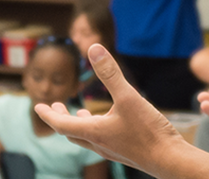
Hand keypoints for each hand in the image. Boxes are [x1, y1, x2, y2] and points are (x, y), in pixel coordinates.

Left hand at [35, 44, 184, 170]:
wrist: (170, 160)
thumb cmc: (149, 131)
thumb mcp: (128, 97)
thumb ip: (110, 73)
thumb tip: (93, 48)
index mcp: (94, 132)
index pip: (61, 125)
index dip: (48, 114)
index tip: (38, 107)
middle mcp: (99, 144)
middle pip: (71, 133)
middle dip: (60, 118)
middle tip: (56, 106)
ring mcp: (112, 150)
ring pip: (87, 138)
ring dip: (79, 124)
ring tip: (79, 113)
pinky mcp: (125, 152)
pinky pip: (101, 141)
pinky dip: (96, 129)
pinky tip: (109, 121)